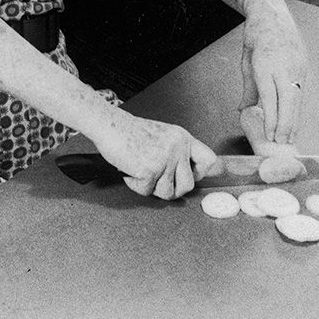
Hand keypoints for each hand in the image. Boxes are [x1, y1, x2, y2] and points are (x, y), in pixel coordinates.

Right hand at [91, 114, 216, 199]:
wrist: (109, 124)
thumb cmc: (129, 131)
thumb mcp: (163, 135)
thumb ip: (176, 152)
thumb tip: (185, 177)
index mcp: (182, 138)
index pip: (208, 160)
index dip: (199, 173)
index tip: (187, 175)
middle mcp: (177, 148)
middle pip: (188, 185)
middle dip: (173, 190)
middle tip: (158, 182)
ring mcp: (164, 160)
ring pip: (168, 193)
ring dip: (152, 188)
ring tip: (141, 173)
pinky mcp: (150, 170)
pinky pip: (146, 191)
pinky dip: (135, 185)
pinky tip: (129, 170)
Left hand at [239, 4, 308, 144]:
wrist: (271, 13)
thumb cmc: (255, 35)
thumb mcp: (245, 60)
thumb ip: (248, 87)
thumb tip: (244, 110)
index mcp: (265, 63)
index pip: (269, 97)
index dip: (271, 118)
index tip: (269, 135)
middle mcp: (284, 65)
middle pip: (288, 101)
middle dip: (286, 124)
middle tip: (281, 142)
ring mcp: (296, 65)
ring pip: (297, 98)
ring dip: (294, 119)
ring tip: (290, 137)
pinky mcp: (303, 65)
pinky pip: (300, 91)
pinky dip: (297, 107)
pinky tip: (294, 119)